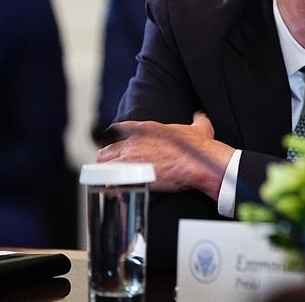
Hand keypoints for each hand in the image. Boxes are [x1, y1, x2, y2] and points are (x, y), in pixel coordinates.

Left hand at [96, 112, 232, 199]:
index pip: (119, 129)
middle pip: (107, 148)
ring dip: (105, 170)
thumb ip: (198, 119)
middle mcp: (135, 141)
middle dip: (107, 158)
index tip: (115, 146)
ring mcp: (131, 156)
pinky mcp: (131, 173)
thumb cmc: (200, 147)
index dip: (114, 139)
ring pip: (104, 162)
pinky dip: (109, 183)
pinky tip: (114, 188)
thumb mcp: (201, 127)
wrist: (199, 163)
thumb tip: (200, 115)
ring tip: (109, 179)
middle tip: (111, 167)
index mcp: (147, 128)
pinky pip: (109, 178)